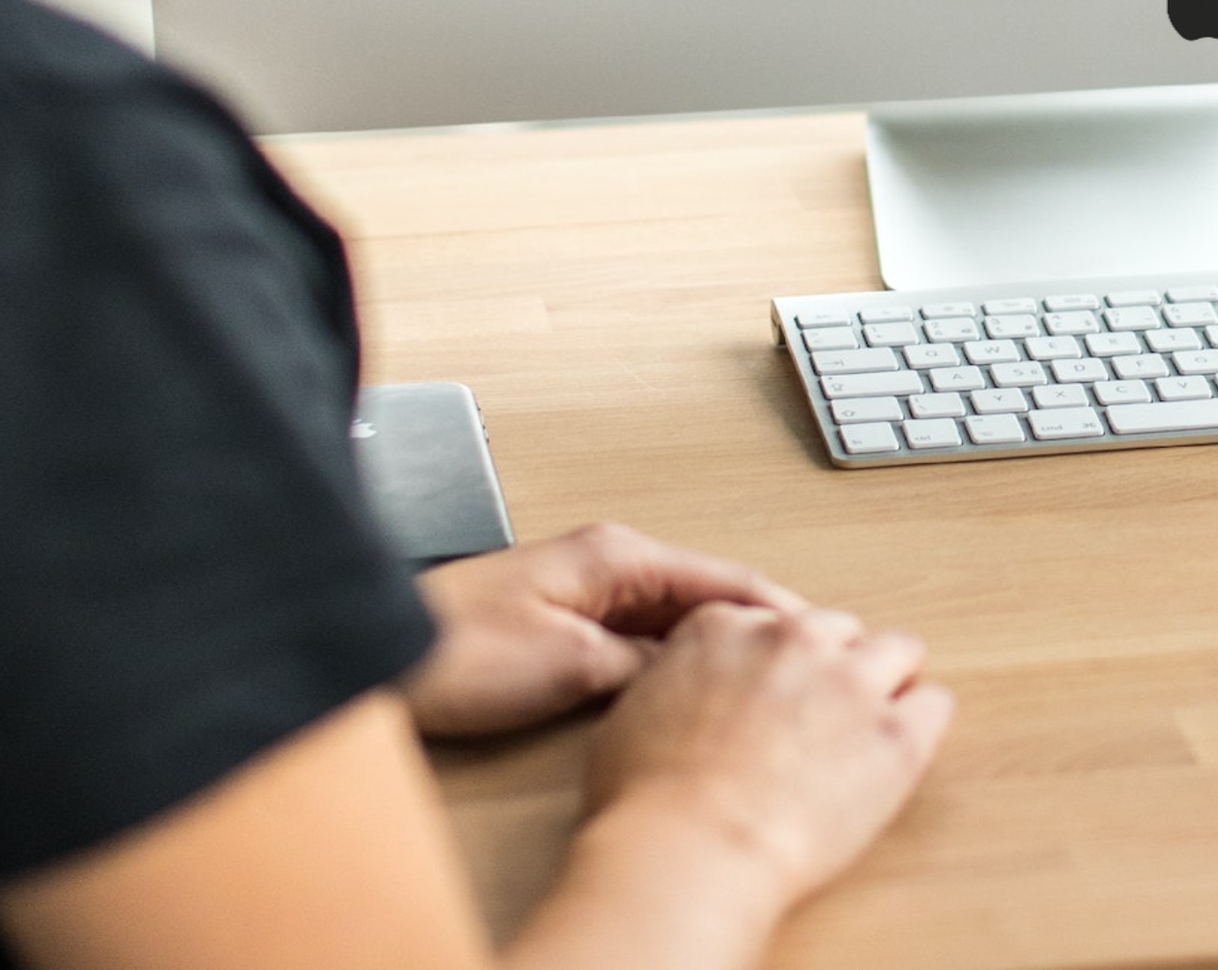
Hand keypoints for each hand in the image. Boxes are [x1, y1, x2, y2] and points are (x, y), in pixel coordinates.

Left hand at [403, 521, 806, 737]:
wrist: (377, 654)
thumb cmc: (457, 650)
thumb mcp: (569, 666)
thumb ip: (640, 664)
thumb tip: (690, 669)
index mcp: (617, 555)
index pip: (721, 577)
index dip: (772, 609)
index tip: (817, 632)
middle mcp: (605, 561)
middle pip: (701, 593)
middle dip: (749, 625)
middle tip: (798, 661)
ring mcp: (581, 588)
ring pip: (668, 615)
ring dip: (707, 643)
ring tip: (751, 677)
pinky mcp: (557, 619)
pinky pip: (635, 633)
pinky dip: (666, 656)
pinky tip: (679, 684)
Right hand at [583, 602, 951, 911]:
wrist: (689, 854)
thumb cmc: (644, 805)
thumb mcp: (631, 717)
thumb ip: (674, 682)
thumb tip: (687, 693)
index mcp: (726, 626)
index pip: (774, 621)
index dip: (776, 662)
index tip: (775, 694)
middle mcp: (794, 638)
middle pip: (837, 630)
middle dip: (832, 668)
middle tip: (819, 719)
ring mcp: (852, 681)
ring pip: (898, 650)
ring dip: (885, 684)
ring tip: (866, 731)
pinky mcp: (896, 735)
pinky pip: (935, 705)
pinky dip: (921, 728)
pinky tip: (897, 756)